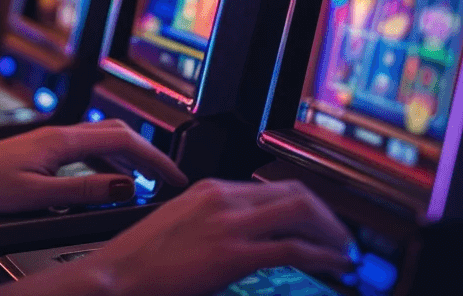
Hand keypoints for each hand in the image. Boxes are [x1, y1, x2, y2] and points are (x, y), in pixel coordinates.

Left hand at [0, 120, 188, 212]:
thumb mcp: (38, 196)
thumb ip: (83, 192)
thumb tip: (123, 186)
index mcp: (62, 141)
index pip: (122, 142)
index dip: (153, 159)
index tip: (173, 176)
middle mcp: (59, 135)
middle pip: (117, 133)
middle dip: (147, 153)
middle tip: (168, 177)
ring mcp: (51, 140)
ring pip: (102, 140)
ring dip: (129, 157)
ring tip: (146, 180)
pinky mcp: (43, 150)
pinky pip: (87, 149)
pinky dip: (108, 162)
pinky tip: (109, 180)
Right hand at [79, 179, 354, 295]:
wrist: (117, 276)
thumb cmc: (139, 261)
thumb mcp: (180, 228)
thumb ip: (213, 225)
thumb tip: (245, 241)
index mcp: (210, 189)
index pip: (274, 186)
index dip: (307, 204)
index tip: (321, 222)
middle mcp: (223, 198)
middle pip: (295, 192)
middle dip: (327, 216)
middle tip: (343, 238)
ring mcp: (229, 223)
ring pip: (302, 212)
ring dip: (331, 233)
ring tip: (345, 253)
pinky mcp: (233, 253)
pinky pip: (293, 248)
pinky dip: (323, 255)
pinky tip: (334, 266)